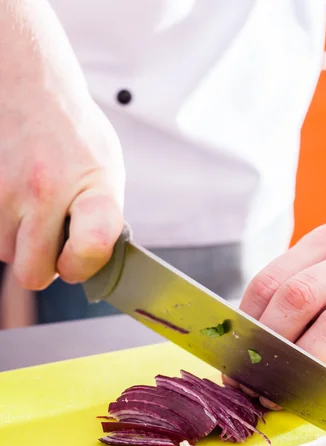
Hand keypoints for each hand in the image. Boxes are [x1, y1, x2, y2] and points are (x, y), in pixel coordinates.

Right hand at [0, 0, 124, 289]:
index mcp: (91, 187)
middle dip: (40, 263)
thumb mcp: (106, 169)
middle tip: (47, 236)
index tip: (75, 259)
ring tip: (27, 201)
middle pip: (33, 274)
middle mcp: (45, 190)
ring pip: (3, 253)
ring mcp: (3, 189)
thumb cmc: (71, 131)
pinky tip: (10, 193)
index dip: (80, 267)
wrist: (26, 81)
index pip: (91, 249)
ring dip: (15, 238)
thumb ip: (102, 218)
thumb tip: (92, 264)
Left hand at [239, 222, 325, 387]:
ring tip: (273, 390)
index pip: (272, 279)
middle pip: (298, 297)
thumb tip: (241, 342)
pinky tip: (310, 392)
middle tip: (248, 376)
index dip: (246, 321)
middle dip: (267, 342)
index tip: (233, 351)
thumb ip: (289, 294)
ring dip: (296, 363)